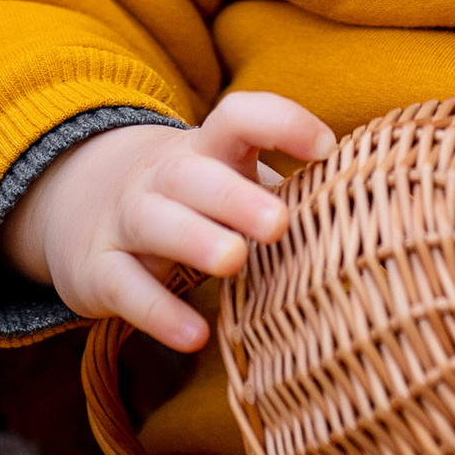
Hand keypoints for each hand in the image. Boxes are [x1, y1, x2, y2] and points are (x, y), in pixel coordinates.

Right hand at [4, 92, 335, 350]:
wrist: (81, 212)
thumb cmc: (191, 202)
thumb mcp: (228, 181)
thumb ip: (286, 191)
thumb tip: (374, 210)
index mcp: (207, 150)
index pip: (239, 116)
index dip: (280, 121)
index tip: (326, 148)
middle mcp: (163, 177)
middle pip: (192, 174)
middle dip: (234, 195)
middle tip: (278, 222)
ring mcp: (126, 220)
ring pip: (154, 221)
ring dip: (194, 239)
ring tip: (234, 261)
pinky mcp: (99, 270)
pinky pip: (125, 288)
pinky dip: (158, 313)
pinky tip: (194, 338)